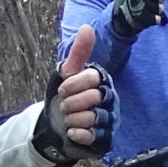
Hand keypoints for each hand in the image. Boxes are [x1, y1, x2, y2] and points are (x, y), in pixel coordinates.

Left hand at [35, 25, 115, 163]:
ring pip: (93, 117)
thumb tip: (87, 27)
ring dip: (73, 118)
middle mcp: (110, 100)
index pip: (91, 78)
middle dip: (71, 103)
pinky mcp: (104, 138)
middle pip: (94, 98)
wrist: (57, 123)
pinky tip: (71, 131)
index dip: (72, 84)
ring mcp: (109, 119)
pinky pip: (93, 136)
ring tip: (68, 118)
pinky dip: (78, 133)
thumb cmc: (67, 96)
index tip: (63, 89)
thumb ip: (79, 52)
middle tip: (65, 105)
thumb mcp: (68, 73)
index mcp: (103, 82)